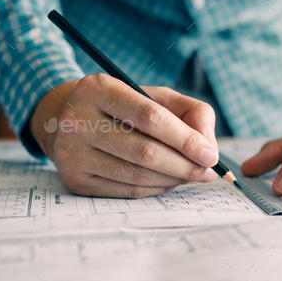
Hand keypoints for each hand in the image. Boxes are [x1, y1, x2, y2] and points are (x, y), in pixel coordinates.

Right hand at [30, 74, 218, 197]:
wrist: (70, 122)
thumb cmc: (123, 108)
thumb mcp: (156, 96)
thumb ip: (191, 111)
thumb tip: (208, 145)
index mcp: (98, 88)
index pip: (151, 117)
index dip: (186, 139)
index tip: (211, 155)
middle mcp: (78, 120)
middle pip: (146, 152)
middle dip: (185, 166)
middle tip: (207, 172)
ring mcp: (72, 153)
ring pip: (138, 176)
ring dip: (174, 180)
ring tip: (192, 175)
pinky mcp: (75, 180)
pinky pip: (127, 192)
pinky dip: (156, 189)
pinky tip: (169, 181)